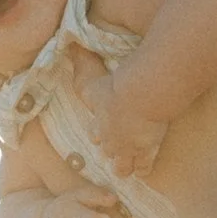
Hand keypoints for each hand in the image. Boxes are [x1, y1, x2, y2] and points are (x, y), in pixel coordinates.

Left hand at [67, 59, 168, 179]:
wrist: (139, 95)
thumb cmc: (117, 82)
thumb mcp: (95, 70)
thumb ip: (83, 59)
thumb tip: (71, 45)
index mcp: (99, 118)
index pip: (94, 130)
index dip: (96, 132)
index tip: (95, 134)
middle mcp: (109, 137)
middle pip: (106, 149)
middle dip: (109, 150)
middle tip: (112, 152)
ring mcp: (127, 146)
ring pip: (122, 164)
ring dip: (123, 166)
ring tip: (127, 171)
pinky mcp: (145, 150)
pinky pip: (143, 166)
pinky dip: (144, 168)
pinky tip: (144, 172)